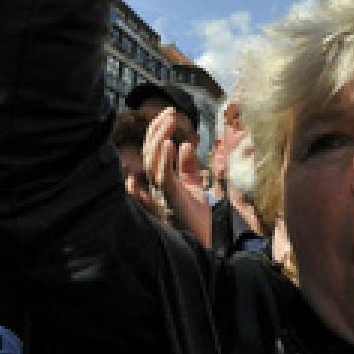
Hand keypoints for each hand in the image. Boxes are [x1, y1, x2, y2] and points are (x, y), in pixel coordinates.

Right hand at [143, 107, 210, 246]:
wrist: (203, 243)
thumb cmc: (196, 219)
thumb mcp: (194, 187)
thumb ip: (188, 167)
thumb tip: (186, 145)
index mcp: (161, 181)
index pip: (153, 151)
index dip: (158, 130)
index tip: (170, 112)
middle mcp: (156, 186)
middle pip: (149, 153)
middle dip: (158, 129)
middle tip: (171, 111)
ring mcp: (161, 194)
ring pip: (152, 162)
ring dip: (159, 138)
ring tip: (170, 120)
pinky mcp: (170, 201)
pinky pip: (162, 178)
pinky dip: (164, 160)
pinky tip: (169, 144)